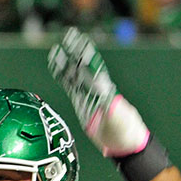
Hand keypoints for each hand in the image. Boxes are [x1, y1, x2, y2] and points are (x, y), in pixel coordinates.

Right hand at [48, 28, 148, 156]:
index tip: (82, 43)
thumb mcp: (119, 120)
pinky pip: (70, 87)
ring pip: (75, 75)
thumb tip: (103, 91)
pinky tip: (55, 68)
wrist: (123, 143)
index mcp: (107, 91)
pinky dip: (62, 77)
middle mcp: (97, 90)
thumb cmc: (125, 131)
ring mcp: (88, 95)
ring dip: (66, 63)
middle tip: (69, 36)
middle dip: (77, 52)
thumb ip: (110, 106)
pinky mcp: (82, 103)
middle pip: (84, 67)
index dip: (89, 57)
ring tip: (56, 50)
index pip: (96, 69)